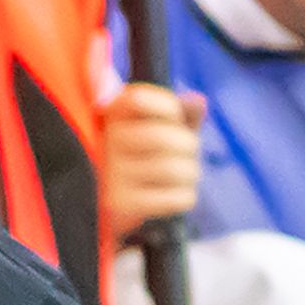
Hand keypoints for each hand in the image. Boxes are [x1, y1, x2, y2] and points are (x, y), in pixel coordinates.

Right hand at [98, 83, 207, 229]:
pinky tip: (172, 195)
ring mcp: (111, 175)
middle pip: (165, 137)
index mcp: (112, 114)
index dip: (169, 109)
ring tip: (181, 176)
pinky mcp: (119, 205)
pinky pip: (174, 198)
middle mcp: (106, 142)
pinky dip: (183, 197)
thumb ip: (181, 112)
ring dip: (189, 174)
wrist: (113, 205)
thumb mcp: (162, 127)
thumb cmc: (145, 156)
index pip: (138, 99)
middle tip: (185, 154)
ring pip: (174, 170)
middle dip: (188, 146)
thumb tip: (198, 101)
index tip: (174, 119)